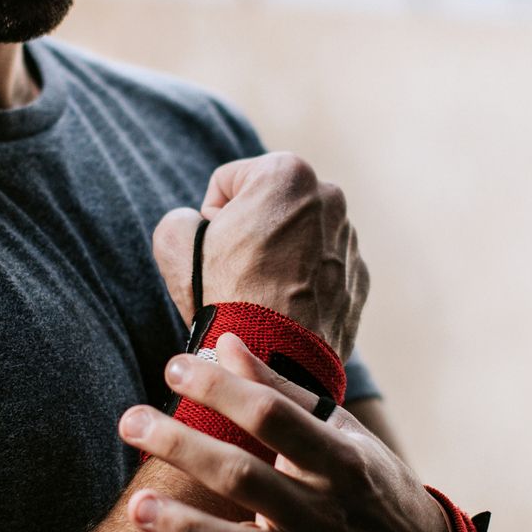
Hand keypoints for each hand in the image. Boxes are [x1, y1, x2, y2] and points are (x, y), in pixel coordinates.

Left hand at [116, 333, 452, 531]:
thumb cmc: (370, 485)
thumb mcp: (341, 433)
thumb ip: (281, 392)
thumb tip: (226, 343)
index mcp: (338, 459)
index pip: (270, 416)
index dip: (220, 389)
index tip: (173, 368)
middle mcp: (325, 511)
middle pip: (244, 476)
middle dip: (183, 447)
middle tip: (129, 422)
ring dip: (189, 530)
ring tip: (136, 508)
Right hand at [151, 153, 368, 358]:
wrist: (273, 359)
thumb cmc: (224, 295)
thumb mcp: (173, 243)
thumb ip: (182, 217)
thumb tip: (196, 224)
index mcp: (287, 172)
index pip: (229, 180)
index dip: (211, 217)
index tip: (215, 248)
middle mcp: (330, 197)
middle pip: (268, 205)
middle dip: (251, 230)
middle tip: (237, 270)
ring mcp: (349, 239)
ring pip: (298, 236)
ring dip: (279, 255)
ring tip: (261, 292)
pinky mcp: (358, 277)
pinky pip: (320, 268)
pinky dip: (303, 282)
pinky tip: (284, 307)